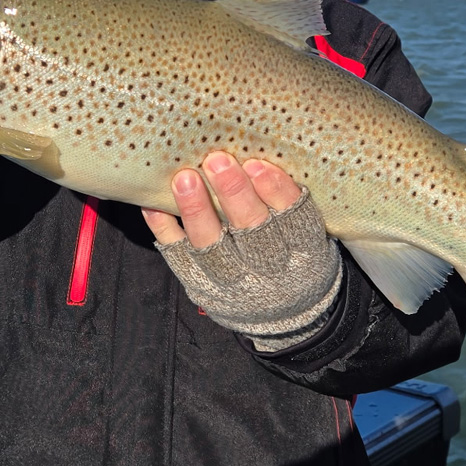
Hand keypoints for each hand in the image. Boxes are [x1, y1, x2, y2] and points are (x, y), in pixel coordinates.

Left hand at [143, 152, 342, 350]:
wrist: (286, 315)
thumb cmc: (297, 256)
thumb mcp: (310, 233)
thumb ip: (289, 200)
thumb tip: (258, 150)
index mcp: (305, 254)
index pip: (295, 220)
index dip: (277, 192)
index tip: (258, 164)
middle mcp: (271, 272)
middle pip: (253, 232)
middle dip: (234, 195)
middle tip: (218, 161)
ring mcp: (233, 284)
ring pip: (212, 247)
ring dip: (196, 210)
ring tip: (185, 179)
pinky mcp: (202, 287)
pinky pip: (179, 257)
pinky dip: (165, 228)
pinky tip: (154, 203)